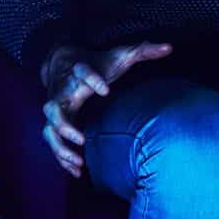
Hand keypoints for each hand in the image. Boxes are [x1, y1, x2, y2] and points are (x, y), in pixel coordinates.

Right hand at [38, 41, 174, 176]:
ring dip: (60, 148)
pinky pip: (52, 141)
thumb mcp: (117, 54)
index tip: (106, 90)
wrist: (60, 60)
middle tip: (80, 138)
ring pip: (49, 129)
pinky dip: (61, 157)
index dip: (92, 80)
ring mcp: (56, 108)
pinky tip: (76, 171)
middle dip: (63, 124)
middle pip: (53, 108)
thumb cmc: (94, 61)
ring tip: (78, 162)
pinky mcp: (54, 121)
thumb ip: (142, 50)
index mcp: (78, 73)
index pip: (82, 72)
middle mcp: (63, 92)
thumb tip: (169, 47)